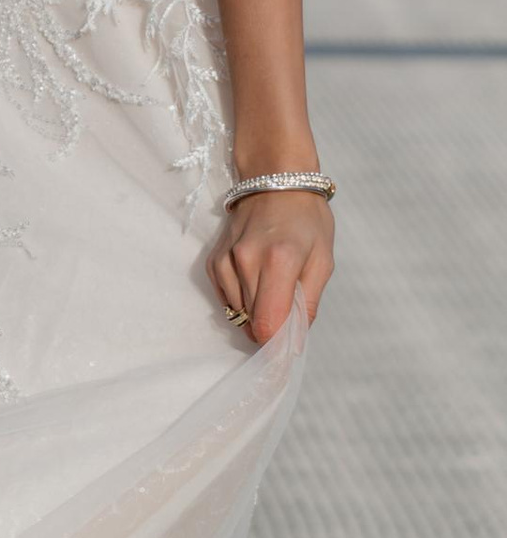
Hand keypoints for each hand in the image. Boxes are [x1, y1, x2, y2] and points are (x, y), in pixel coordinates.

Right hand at [210, 190, 333, 345]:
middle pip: (252, 324)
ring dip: (256, 315)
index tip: (287, 356)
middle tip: (289, 316)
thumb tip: (293, 341)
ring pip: (238, 314)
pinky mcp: (213, 262)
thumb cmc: (307, 219)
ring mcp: (225, 262)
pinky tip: (256, 283)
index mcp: (279, 262)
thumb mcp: (323, 260)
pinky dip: (242, 301)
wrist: (273, 180)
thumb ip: (308, 303)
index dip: (277, 349)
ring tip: (274, 291)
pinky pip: (226, 299)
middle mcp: (245, 262)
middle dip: (271, 330)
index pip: (268, 325)